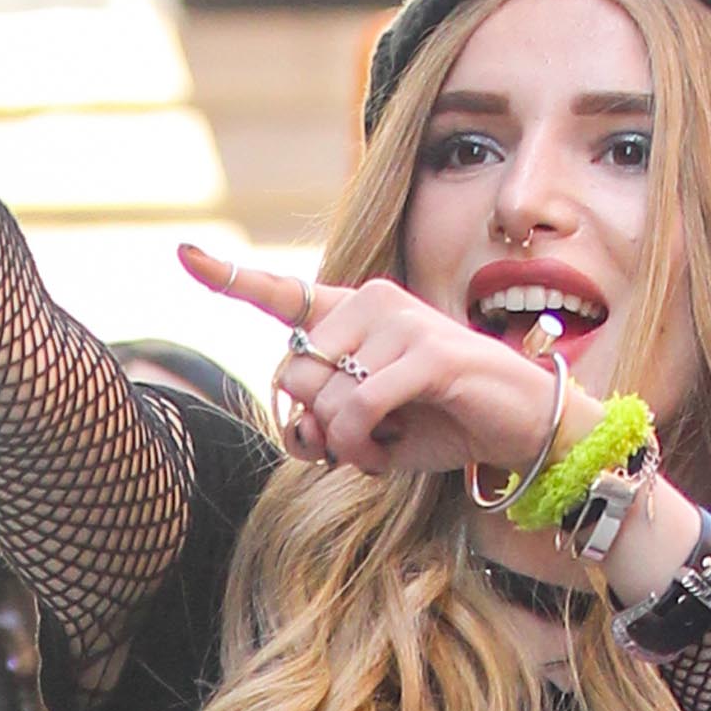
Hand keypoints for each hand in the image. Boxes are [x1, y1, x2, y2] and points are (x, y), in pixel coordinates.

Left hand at [181, 248, 596, 483]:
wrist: (524, 428)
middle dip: (312, 424)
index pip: (287, 294)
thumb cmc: (445, 422)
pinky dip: (362, 445)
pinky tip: (384, 455)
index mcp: (359, 312)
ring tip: (378, 449)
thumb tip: (298, 428)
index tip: (185, 254)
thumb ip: (326, 422)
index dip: (232, 278)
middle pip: (292, 370)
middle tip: (353, 446)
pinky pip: (358, 408)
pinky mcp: (428, 355)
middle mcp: (376, 302)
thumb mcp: (372, 430)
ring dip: (340, 443)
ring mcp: (403, 322)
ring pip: (323, 393)